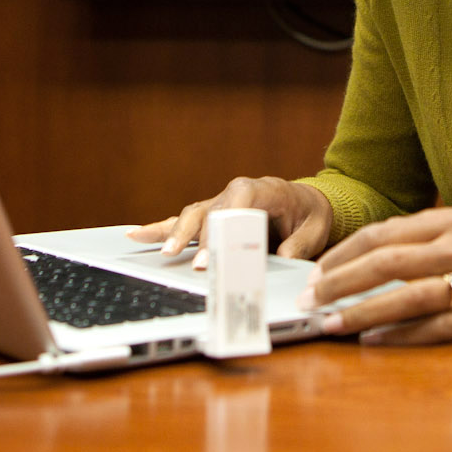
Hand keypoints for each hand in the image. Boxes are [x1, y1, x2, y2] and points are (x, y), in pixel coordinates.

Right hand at [128, 176, 333, 267]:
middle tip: (191, 262)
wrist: (306, 203)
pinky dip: (160, 227)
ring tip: (162, 252)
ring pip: (191, 216)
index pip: (237, 201)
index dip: (223, 224)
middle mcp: (235, 193)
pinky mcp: (212, 217)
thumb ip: (300, 243)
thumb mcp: (315, 228)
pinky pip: (184, 221)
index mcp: (261, 189)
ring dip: (174, 233)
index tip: (215, 250)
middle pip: (209, 211)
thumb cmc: (310, 214)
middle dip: (196, 237)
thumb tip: (282, 256)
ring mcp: (220, 204)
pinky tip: (136, 234)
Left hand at [298, 207, 451, 346]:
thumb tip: (368, 254)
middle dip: (339, 283)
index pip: (382, 235)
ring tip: (330, 323)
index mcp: (448, 221)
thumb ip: (421, 233)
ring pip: (404, 298)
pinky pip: (433, 329)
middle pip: (385, 264)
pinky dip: (400, 336)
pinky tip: (374, 341)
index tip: (318, 271)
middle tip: (310, 298)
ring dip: (361, 313)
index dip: (344, 254)